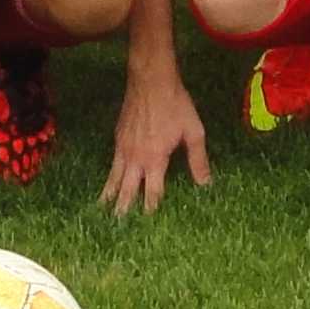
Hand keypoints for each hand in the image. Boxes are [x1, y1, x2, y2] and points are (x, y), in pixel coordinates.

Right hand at [103, 54, 211, 216]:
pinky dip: (109, 176)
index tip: (149, 227)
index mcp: (155, 159)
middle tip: (118, 229)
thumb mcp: (193, 131)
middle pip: (128, 190)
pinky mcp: (118, 137)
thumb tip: (206, 184)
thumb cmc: (175, 104)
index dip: (151, 209)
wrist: (150, 79)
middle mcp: (136, 158)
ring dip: (110, 196)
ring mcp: (124, 148)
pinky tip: (109, 181)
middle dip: (124, 210)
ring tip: (103, 212)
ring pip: (114, 178)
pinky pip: (112, 163)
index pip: (152, 192)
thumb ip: (198, 160)